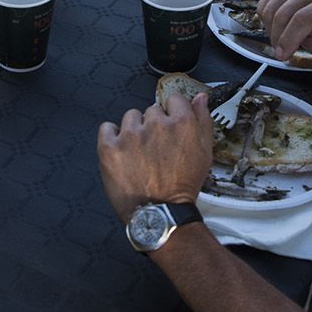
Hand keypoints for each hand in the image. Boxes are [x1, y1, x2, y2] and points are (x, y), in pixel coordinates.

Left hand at [97, 90, 212, 222]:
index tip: (170, 125)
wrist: (160, 213)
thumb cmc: (182, 186)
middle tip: (157, 148)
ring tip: (140, 153)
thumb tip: (200, 98)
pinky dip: (112, 136)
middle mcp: (155, 125)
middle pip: (152, 110)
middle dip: (154, 125)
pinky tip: (121, 151)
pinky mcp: (110, 147)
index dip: (173, 113)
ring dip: (134, 130)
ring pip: (131, 117)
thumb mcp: (204, 152)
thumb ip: (203, 120)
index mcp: (181, 123)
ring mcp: (130, 135)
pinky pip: (107, 127)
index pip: (174, 99)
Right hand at [257, 0, 311, 62]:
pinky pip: (262, 5)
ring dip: (270, 30)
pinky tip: (277, 25)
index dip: (288, 40)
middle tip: (281, 50)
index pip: (301, 19)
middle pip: (282, 16)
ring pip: (269, 11)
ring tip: (281, 38)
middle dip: (277, 38)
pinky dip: (265, 20)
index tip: (283, 55)